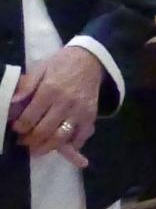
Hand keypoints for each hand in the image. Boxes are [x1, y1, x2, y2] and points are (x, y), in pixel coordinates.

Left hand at [10, 47, 102, 166]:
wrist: (91, 59)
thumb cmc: (61, 64)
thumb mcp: (40, 68)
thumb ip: (26, 86)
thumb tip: (12, 103)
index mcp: (50, 90)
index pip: (29, 118)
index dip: (19, 127)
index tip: (16, 128)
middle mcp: (65, 102)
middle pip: (43, 131)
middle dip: (29, 141)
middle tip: (24, 141)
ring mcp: (80, 111)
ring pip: (61, 138)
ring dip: (46, 147)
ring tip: (37, 149)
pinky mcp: (91, 116)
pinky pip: (81, 137)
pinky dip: (71, 146)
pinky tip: (61, 146)